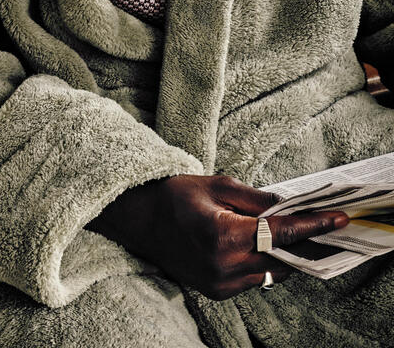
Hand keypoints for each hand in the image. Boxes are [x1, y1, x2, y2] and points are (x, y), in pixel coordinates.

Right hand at [87, 174, 348, 299]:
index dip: (312, 225)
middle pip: (281, 258)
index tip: (337, 219)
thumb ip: (254, 197)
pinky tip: (255, 244)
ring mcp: (220, 283)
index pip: (281, 232)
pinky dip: (261, 263)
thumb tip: (286, 206)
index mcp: (223, 234)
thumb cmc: (174, 196)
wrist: (140, 220)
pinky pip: (253, 280)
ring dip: (280, 253)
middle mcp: (224, 265)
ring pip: (270, 272)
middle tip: (316, 224)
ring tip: (283, 232)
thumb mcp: (215, 185)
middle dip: (300, 241)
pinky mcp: (217, 291)